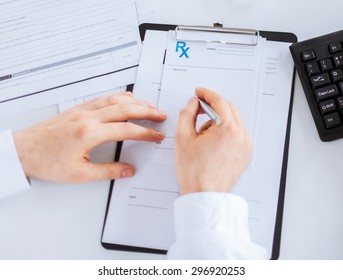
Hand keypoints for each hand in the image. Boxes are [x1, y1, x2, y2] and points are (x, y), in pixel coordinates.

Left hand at [13, 92, 166, 182]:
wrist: (23, 150)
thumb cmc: (46, 161)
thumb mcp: (79, 173)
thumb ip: (108, 171)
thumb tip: (128, 170)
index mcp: (90, 133)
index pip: (127, 130)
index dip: (146, 133)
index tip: (157, 136)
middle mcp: (88, 117)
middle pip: (125, 108)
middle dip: (147, 111)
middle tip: (161, 115)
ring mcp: (82, 110)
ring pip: (115, 99)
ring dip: (135, 101)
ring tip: (148, 105)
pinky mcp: (77, 109)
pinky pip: (103, 98)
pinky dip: (118, 97)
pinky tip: (124, 99)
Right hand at [175, 88, 251, 193]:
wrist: (204, 195)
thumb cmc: (195, 173)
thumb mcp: (183, 138)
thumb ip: (187, 113)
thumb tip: (193, 103)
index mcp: (228, 130)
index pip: (219, 101)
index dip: (207, 94)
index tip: (199, 93)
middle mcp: (241, 136)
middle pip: (229, 108)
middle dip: (213, 106)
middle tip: (198, 111)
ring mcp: (246, 146)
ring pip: (234, 121)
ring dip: (218, 120)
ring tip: (203, 137)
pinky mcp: (246, 153)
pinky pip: (237, 133)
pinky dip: (225, 132)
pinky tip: (212, 143)